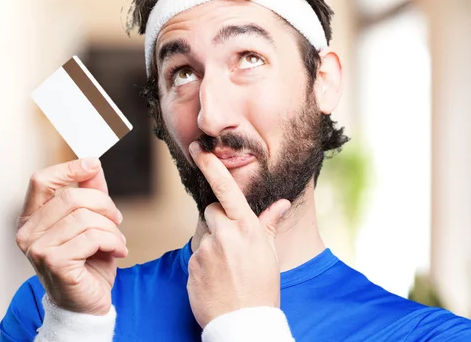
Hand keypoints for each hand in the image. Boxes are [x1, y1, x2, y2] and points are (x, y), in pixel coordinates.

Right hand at [15, 157, 126, 315]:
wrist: (86, 304)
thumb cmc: (86, 262)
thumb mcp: (90, 221)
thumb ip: (89, 192)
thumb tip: (92, 164)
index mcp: (31, 218)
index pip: (41, 181)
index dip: (68, 169)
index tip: (92, 164)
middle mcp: (28, 233)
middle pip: (70, 197)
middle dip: (103, 204)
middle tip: (117, 218)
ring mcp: (38, 248)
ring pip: (84, 217)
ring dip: (111, 227)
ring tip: (117, 240)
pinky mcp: (55, 262)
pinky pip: (92, 237)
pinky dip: (113, 241)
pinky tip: (118, 251)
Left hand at [186, 142, 290, 328]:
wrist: (243, 323)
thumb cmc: (262, 287)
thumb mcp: (270, 254)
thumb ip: (269, 225)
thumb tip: (281, 203)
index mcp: (246, 228)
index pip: (226, 189)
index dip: (211, 166)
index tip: (198, 148)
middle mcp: (224, 235)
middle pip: (211, 211)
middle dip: (218, 220)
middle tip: (232, 244)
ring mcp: (206, 250)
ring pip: (203, 234)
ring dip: (212, 243)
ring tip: (226, 267)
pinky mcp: (191, 266)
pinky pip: (196, 255)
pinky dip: (204, 263)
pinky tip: (216, 278)